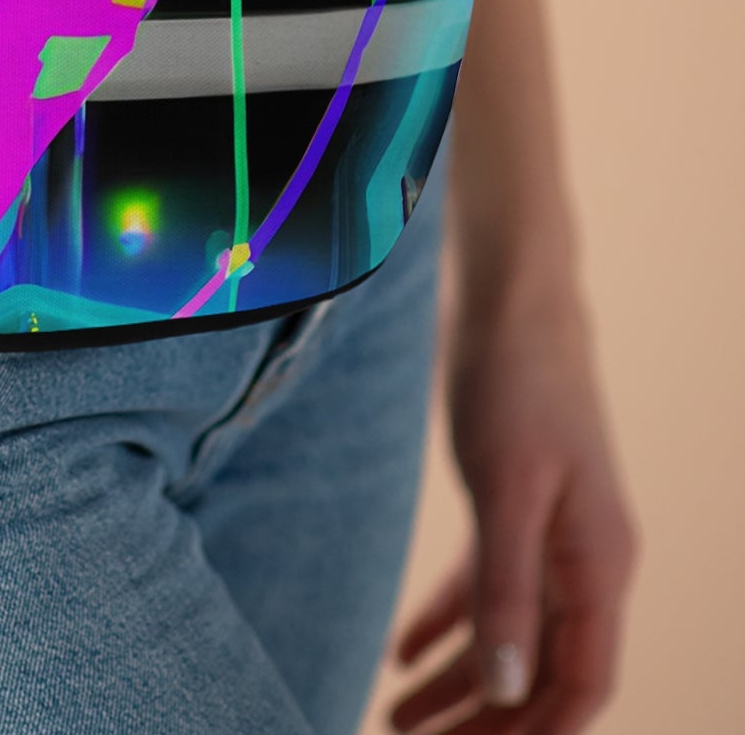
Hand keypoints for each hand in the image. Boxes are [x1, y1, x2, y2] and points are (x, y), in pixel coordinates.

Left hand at [389, 264, 638, 733]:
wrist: (511, 300)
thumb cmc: (517, 383)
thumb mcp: (508, 488)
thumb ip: (508, 587)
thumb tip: (509, 692)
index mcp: (600, 563)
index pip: (581, 684)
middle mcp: (583, 558)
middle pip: (539, 670)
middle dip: (483, 721)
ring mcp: (549, 531)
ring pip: (508, 633)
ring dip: (456, 682)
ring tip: (393, 718)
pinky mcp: (512, 503)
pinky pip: (485, 585)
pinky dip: (447, 622)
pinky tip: (402, 652)